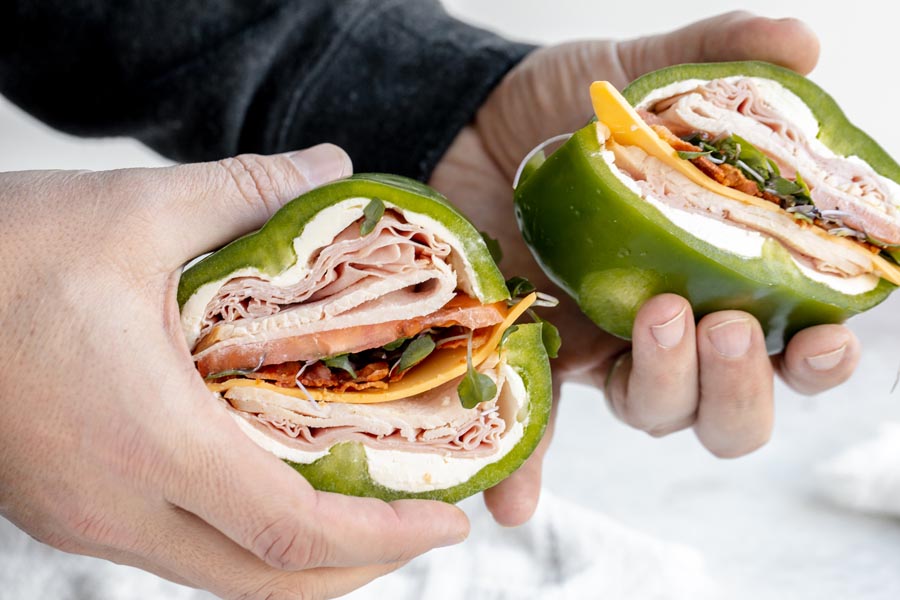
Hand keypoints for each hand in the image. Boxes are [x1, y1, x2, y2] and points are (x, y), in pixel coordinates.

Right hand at [0, 145, 468, 598]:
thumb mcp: (131, 211)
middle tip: (421, 519)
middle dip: (361, 564)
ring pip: (226, 575)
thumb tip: (333, 170)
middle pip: (268, 583)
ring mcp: (90, 518)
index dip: (387, 538)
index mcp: (146, 439)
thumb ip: (246, 191)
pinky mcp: (72, 509)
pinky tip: (279, 482)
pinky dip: (251, 534)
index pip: (292, 533)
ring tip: (367, 503)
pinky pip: (183, 548)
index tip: (449, 518)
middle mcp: (118, 504)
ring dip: (306, 555)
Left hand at [430, 12, 857, 524]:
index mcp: (718, 273)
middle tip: (726, 327)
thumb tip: (803, 46)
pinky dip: (532, 470)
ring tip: (658, 321)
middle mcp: (671, 325)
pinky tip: (516, 504)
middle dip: (741, 385)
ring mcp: (603, 346)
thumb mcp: (640, 71)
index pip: (793, 341)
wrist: (474, 115)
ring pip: (654, 412)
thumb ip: (716, 57)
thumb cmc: (569, 103)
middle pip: (727, 406)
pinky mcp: (535, 354)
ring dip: (670, 392)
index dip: (820, 358)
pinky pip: (538, 427)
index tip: (830, 337)